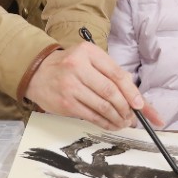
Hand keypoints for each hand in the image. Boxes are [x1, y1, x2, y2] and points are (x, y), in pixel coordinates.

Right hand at [24, 43, 159, 130]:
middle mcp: (79, 67)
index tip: (140, 105)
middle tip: (132, 117)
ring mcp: (70, 86)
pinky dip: (105, 123)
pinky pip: (91, 116)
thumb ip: (111, 73)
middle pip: (110, 92)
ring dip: (117, 118)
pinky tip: (111, 124)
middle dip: (126, 108)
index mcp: (89, 52)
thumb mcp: (89, 60)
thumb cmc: (69, 66)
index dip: (131, 92)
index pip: (116, 74)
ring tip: (124, 122)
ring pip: (102, 106)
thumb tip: (136, 97)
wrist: (37, 73)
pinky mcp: (65, 103)